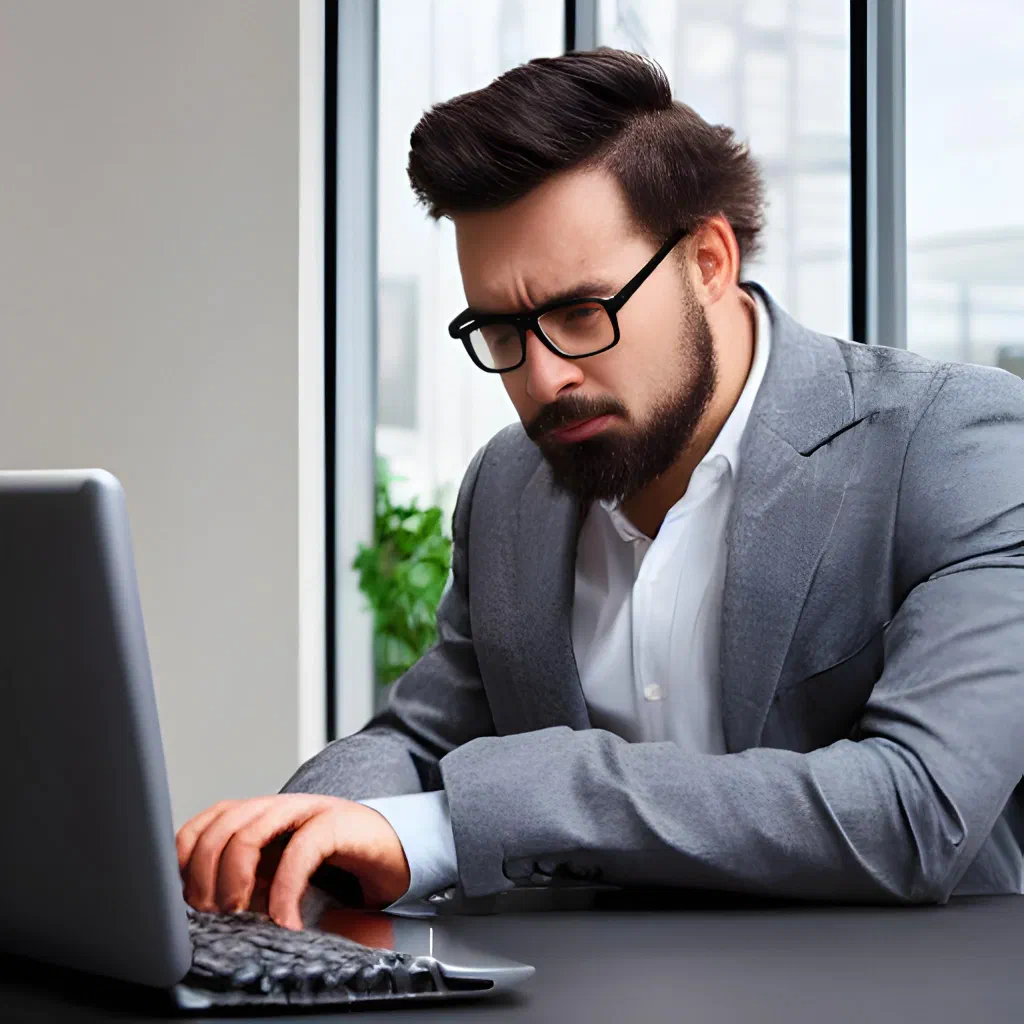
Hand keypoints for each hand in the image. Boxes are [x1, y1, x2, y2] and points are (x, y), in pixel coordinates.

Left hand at [176, 795, 410, 929]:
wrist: (392, 849)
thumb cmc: (333, 864)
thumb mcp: (277, 876)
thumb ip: (245, 884)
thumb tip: (201, 917)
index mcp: (254, 817)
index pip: (200, 827)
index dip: (182, 865)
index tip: (184, 906)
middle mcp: (274, 808)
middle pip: (217, 830)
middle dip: (204, 879)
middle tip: (213, 917)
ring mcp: (304, 810)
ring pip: (248, 833)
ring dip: (234, 882)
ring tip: (240, 918)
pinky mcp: (336, 822)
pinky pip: (299, 852)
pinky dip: (285, 891)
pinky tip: (286, 920)